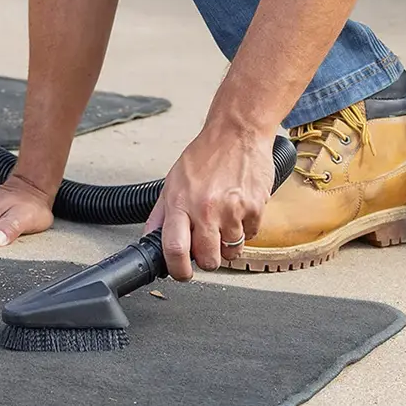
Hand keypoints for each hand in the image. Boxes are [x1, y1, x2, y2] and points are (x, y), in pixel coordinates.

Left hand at [146, 122, 276, 280]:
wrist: (236, 133)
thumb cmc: (204, 156)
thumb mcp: (173, 182)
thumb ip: (162, 214)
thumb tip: (150, 238)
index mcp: (180, 202)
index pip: (174, 248)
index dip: (177, 269)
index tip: (181, 272)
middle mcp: (205, 209)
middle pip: (207, 260)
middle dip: (206, 260)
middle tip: (205, 245)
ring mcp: (232, 210)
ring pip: (231, 252)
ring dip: (227, 244)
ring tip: (222, 221)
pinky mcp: (255, 209)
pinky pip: (250, 236)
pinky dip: (244, 229)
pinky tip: (238, 210)